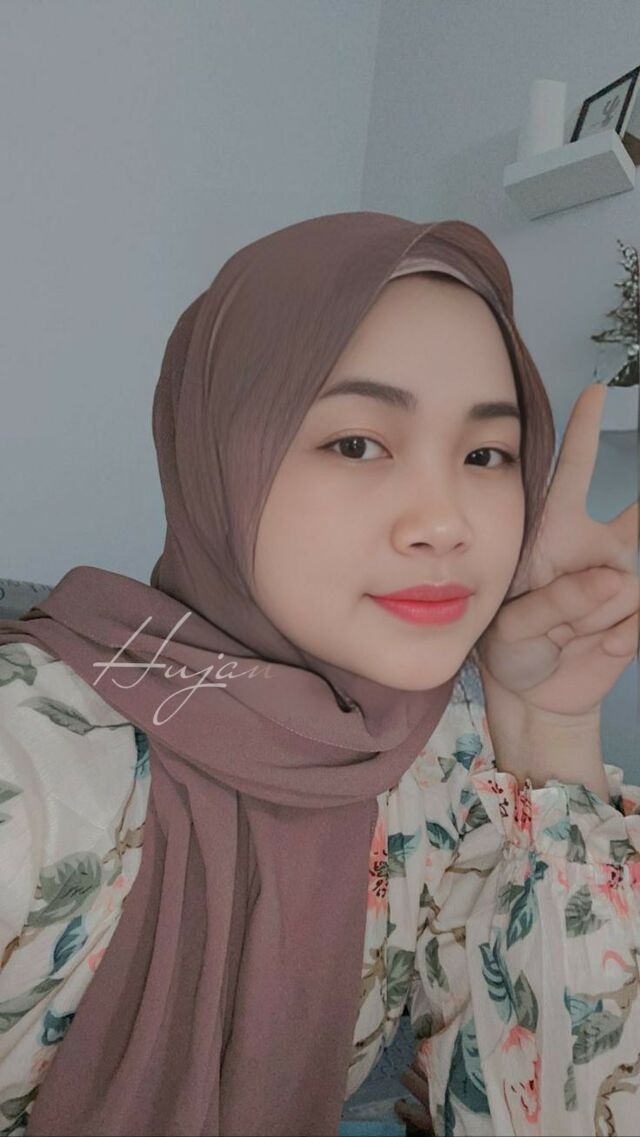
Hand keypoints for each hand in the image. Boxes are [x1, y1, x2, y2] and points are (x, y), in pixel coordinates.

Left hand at [476, 384, 638, 718]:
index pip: (569, 474)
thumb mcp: (512, 625)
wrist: (535, 693)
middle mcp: (592, 547)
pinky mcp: (638, 614)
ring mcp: (620, 579)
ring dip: (591, 616)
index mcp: (552, 533)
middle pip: (636, 514)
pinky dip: (615, 640)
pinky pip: (638, 617)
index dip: (583, 432)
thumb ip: (557, 601)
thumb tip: (618, 578)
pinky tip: (593, 649)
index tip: (594, 391)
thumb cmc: (510, 646)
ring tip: (564, 636)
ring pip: (625, 585)